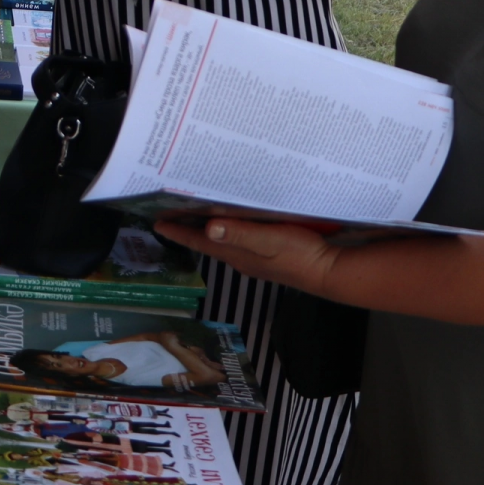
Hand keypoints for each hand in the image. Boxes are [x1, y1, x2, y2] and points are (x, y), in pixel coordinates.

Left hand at [156, 217, 338, 292]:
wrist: (326, 270)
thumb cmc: (299, 254)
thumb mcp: (269, 239)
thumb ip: (240, 234)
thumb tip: (209, 228)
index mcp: (236, 253)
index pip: (200, 241)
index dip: (178, 232)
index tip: (157, 223)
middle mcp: (240, 257)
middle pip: (206, 241)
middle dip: (186, 229)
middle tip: (168, 214)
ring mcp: (253, 257)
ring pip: (221, 241)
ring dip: (204, 229)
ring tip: (191, 215)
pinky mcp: (266, 254)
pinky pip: (237, 240)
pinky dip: (226, 230)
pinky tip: (230, 222)